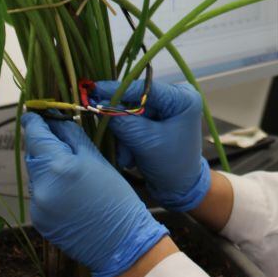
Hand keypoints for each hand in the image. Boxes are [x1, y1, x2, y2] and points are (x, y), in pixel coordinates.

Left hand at [21, 113, 168, 276]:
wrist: (121, 243)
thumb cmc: (115, 198)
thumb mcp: (97, 159)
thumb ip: (72, 137)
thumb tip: (54, 120)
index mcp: (58, 167)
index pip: (36, 136)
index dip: (34, 122)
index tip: (34, 113)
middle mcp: (41, 187)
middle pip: (33, 156)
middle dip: (44, 146)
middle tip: (61, 140)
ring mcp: (37, 207)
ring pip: (37, 176)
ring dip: (47, 168)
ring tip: (72, 172)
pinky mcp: (39, 221)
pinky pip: (40, 195)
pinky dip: (50, 188)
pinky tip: (70, 192)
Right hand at [91, 80, 210, 211]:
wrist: (179, 189)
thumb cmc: (171, 166)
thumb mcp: (145, 143)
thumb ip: (123, 121)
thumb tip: (98, 103)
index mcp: (182, 98)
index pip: (145, 88)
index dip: (118, 89)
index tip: (95, 90)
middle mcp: (175, 98)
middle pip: (135, 101)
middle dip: (122, 123)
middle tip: (114, 139)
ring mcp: (165, 109)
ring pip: (131, 114)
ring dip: (124, 136)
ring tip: (127, 156)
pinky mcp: (155, 120)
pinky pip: (133, 123)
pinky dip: (127, 140)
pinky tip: (130, 156)